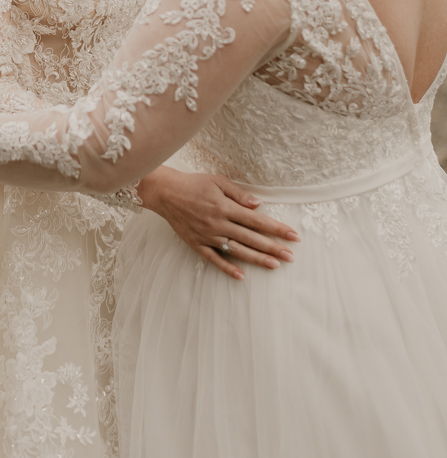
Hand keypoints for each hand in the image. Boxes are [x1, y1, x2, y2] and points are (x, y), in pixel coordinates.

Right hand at [137, 166, 299, 280]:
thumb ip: (238, 194)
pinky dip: (227, 268)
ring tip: (275, 265)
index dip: (276, 228)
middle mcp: (218, 223)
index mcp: (225, 207)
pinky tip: (241, 276)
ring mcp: (207, 236)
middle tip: (291, 256)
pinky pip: (214, 259)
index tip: (293, 236)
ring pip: (236, 250)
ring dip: (257, 258)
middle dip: (273, 247)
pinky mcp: (197, 244)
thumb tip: (258, 205)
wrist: (165, 193)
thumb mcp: (217, 181)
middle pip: (251, 238)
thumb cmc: (193, 184)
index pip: (257, 220)